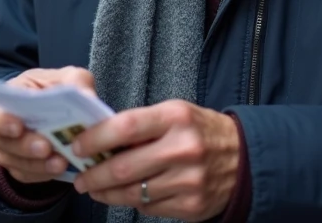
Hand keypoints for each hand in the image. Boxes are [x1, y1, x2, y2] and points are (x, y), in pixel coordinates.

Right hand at [0, 66, 95, 184]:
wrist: (62, 110)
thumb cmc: (58, 89)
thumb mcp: (70, 78)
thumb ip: (76, 82)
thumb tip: (86, 97)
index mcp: (7, 98)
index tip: (18, 127)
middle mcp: (2, 127)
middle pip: (2, 142)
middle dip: (25, 146)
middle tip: (46, 147)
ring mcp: (10, 150)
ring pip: (14, 162)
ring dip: (37, 164)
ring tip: (61, 162)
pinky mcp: (21, 167)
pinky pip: (27, 176)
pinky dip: (43, 175)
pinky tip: (60, 169)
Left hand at [70, 101, 239, 221]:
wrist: (243, 157)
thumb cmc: (200, 131)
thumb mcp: (175, 114)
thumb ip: (141, 125)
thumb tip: (98, 140)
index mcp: (176, 118)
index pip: (126, 126)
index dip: (96, 138)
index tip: (77, 146)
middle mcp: (183, 149)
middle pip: (124, 167)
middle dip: (94, 175)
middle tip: (80, 177)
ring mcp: (189, 181)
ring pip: (133, 193)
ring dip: (107, 193)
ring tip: (95, 189)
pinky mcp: (191, 206)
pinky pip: (149, 208)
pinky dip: (133, 202)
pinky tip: (125, 195)